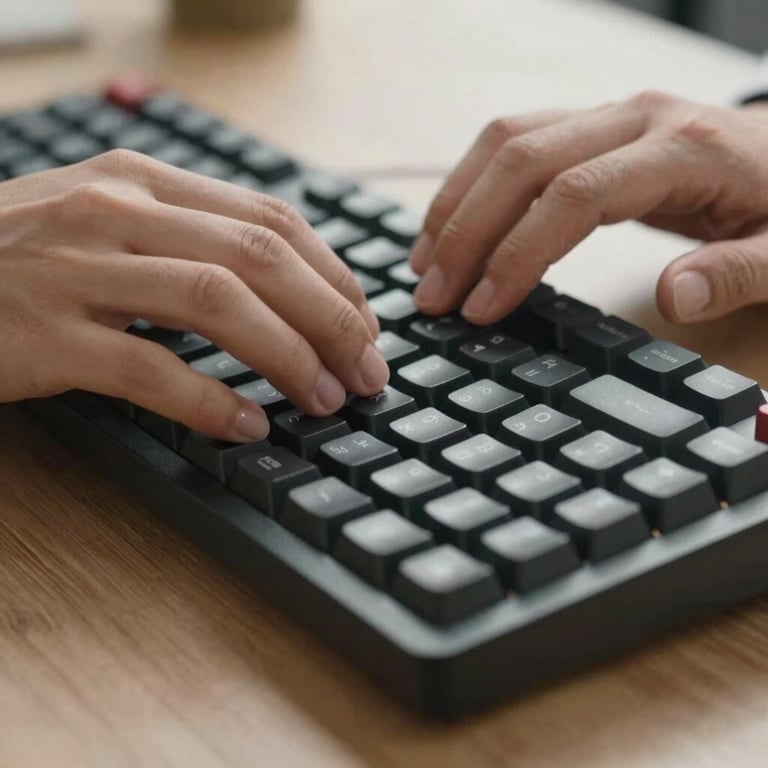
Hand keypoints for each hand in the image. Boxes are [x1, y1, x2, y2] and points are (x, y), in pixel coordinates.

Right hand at [0, 149, 387, 440]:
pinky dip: (210, 401)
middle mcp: (118, 212)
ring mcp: (77, 269)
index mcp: (144, 182)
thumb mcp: (110, 223)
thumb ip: (190, 241)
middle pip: (261, 259)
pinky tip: (248, 426)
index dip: (334, 277)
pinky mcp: (44, 334)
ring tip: (326, 399)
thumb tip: (286, 292)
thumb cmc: (24, 256)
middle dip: (333, 320)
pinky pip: (149, 369)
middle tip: (368, 372)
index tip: (365, 325)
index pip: (271, 221)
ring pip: (218, 304)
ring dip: (289, 357)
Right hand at [410, 90, 767, 324]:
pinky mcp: (589, 125)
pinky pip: (515, 140)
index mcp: (683, 148)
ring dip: (456, 201)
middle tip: (432, 294)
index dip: (518, 252)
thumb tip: (673, 297)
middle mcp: (634, 117)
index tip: (482, 308)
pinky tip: (451, 225)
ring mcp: (608, 115)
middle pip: (523, 160)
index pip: (574, 195)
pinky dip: (472, 183)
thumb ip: (737, 273)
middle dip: (467, 231)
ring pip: (507, 138)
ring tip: (424, 262)